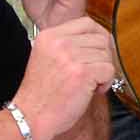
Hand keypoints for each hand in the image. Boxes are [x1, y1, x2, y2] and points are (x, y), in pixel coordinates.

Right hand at [13, 18, 116, 139]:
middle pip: (101, 38)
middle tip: (94, 73)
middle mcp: (60, 41)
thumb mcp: (47, 58)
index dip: (98, 38)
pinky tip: (91, 91)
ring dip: (103, 72)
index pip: (87, 23)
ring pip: (106, 55)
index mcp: (49, 35)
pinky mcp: (82, 72)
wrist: (30, 116)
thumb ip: (67, 45)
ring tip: (89, 85)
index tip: (97, 53)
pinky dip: (106, 82)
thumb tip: (99, 40)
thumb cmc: (41, 94)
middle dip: (103, 57)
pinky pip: (109, 70)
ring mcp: (71, 56)